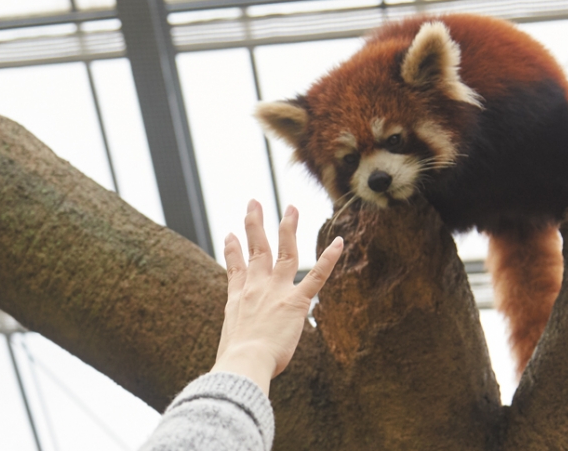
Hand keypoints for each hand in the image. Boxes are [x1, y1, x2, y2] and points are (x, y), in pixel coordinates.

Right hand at [211, 200, 343, 396]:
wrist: (243, 363)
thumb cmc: (235, 363)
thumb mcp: (228, 344)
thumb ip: (235, 338)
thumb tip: (230, 356)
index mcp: (238, 298)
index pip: (235, 268)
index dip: (233, 250)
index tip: (229, 235)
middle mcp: (256, 288)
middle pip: (257, 249)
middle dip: (255, 224)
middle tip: (253, 203)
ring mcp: (276, 291)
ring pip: (285, 252)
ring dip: (288, 227)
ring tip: (291, 208)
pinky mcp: (296, 302)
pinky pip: (317, 275)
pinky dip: (329, 258)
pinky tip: (339, 242)